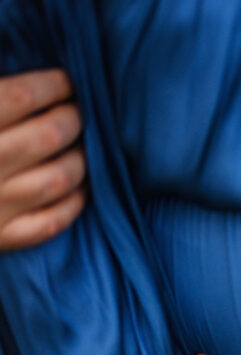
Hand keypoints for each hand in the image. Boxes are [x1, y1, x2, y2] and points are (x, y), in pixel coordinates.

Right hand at [0, 69, 85, 249]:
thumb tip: (24, 90)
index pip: (20, 96)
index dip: (52, 86)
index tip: (66, 81)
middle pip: (48, 135)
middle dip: (72, 119)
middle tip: (79, 112)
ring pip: (58, 178)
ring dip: (80, 160)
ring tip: (83, 147)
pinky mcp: (0, 237)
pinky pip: (51, 222)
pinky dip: (72, 204)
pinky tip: (79, 188)